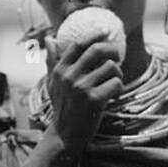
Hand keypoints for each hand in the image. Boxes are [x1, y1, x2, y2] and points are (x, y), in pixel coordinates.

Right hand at [44, 32, 123, 152]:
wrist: (64, 135)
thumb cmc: (61, 107)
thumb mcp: (52, 83)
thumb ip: (51, 61)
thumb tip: (48, 39)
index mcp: (60, 70)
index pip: (78, 45)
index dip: (94, 35)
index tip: (106, 31)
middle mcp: (69, 76)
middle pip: (96, 50)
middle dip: (112, 50)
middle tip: (117, 56)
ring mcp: (82, 88)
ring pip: (111, 67)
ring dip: (118, 73)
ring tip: (114, 81)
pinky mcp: (95, 99)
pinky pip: (116, 83)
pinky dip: (119, 88)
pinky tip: (113, 95)